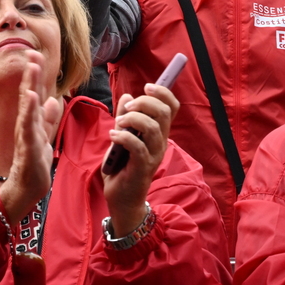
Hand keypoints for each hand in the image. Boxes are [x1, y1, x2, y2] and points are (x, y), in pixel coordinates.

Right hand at [0, 51, 62, 222]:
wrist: (28, 188)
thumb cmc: (35, 163)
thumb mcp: (45, 137)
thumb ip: (48, 119)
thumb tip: (52, 99)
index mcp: (33, 120)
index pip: (35, 93)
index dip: (37, 75)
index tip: (37, 55)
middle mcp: (27, 123)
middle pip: (29, 94)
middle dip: (32, 74)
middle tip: (32, 53)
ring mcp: (26, 134)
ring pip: (28, 106)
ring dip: (29, 85)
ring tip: (31, 68)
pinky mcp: (28, 146)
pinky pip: (28, 126)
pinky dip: (29, 110)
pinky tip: (31, 96)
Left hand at [102, 83, 178, 236]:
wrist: (121, 198)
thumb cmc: (123, 168)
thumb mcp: (122, 138)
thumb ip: (125, 119)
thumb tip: (127, 96)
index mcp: (159, 133)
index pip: (172, 107)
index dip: (164, 93)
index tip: (148, 86)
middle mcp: (161, 142)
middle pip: (164, 113)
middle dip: (145, 102)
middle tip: (128, 106)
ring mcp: (154, 155)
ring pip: (152, 127)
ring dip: (133, 119)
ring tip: (118, 123)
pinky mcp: (142, 167)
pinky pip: (137, 146)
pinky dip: (123, 137)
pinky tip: (113, 136)